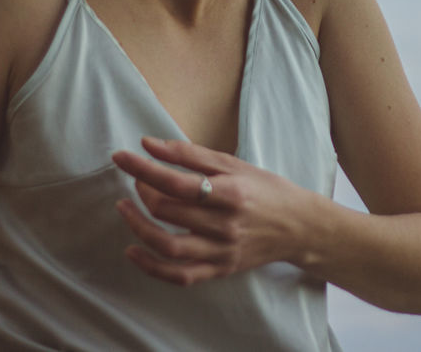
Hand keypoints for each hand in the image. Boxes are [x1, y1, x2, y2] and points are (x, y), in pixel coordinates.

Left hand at [111, 137, 313, 285]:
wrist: (299, 227)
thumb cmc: (266, 190)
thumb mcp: (233, 164)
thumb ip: (190, 154)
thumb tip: (149, 144)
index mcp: (230, 193)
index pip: (175, 182)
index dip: (143, 168)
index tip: (121, 156)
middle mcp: (225, 225)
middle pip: (168, 211)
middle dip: (143, 192)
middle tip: (139, 179)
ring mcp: (221, 251)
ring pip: (168, 246)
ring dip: (139, 228)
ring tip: (126, 209)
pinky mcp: (219, 270)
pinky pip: (178, 275)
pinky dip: (151, 266)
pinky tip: (133, 250)